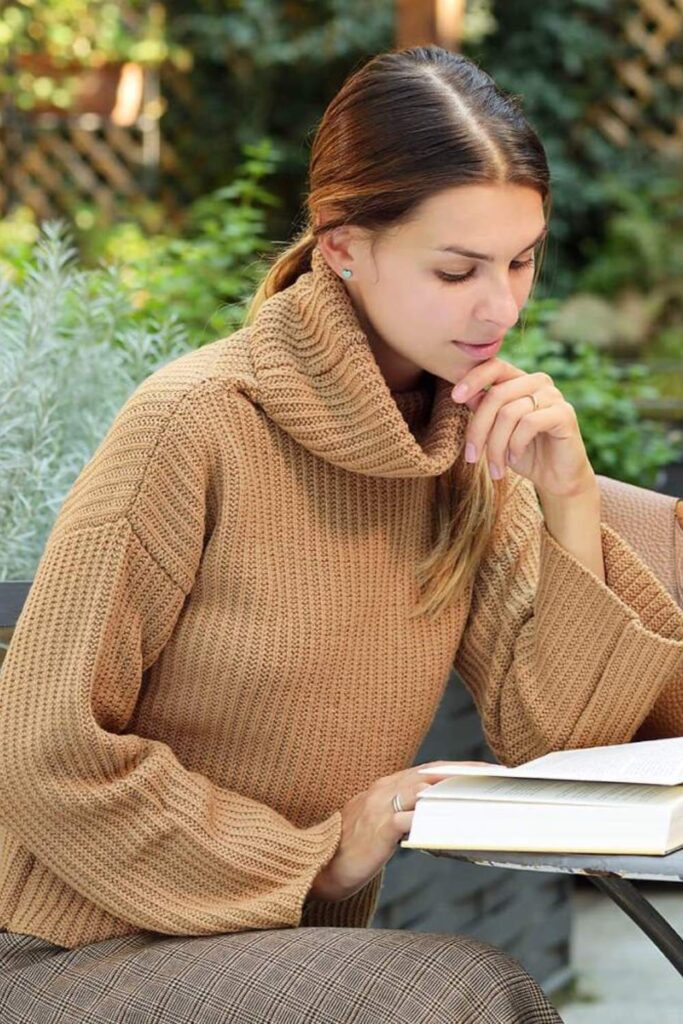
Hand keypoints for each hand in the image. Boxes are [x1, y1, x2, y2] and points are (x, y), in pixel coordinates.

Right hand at [309, 759, 494, 902]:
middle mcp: (384, 789)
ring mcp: (380, 807)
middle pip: (432, 773)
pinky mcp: (379, 829)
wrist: (316, 863)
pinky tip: (452, 822)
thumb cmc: (351, 847)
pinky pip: (409, 818)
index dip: (459, 768)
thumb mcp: (379, 822)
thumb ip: (405, 812)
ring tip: (482, 792)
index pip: (430, 770)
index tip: (487, 770)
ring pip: (423, 788)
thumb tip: (436, 815)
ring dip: (454, 789)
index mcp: (386, 785)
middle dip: (466, 772)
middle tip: (496, 775)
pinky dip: (431, 817)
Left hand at [450, 357, 595, 498]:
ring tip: (495, 467)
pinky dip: (515, 444)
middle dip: (478, 429)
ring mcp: (553, 395)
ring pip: (509, 413)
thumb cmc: (522, 452)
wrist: (556, 477)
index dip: (473, 378)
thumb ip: (482, 409)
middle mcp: (537, 381)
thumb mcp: (495, 430)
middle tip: (470, 458)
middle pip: (496, 395)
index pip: (494, 366)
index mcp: (519, 380)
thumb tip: (461, 393)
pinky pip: (529, 423)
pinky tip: (514, 458)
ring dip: (495, 446)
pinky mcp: (564, 413)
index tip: (454, 397)